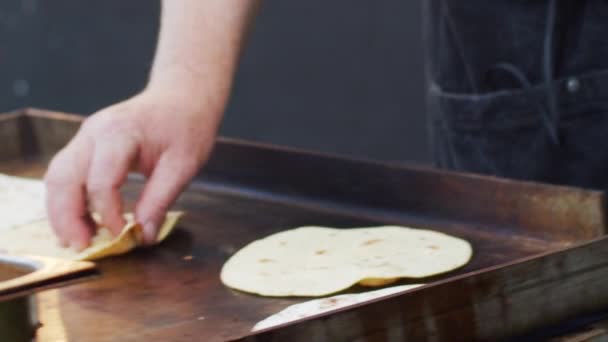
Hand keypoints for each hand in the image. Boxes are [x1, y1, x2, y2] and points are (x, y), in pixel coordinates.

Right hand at [44, 87, 220, 248]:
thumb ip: (160, 200)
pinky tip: (80, 222)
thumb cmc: (186, 125)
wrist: (182, 96)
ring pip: (56, 177)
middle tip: (82, 247)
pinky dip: (67, 200)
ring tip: (77, 240)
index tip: (122, 235)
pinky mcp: (86, 145)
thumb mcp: (183, 165)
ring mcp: (85, 137)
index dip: (107, 213)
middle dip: (68, 217)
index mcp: (119, 132)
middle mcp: (93, 132)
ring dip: (61, 211)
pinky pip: (65, 174)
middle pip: (63, 178)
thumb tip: (142, 236)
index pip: (101, 180)